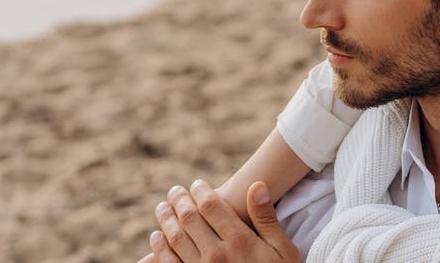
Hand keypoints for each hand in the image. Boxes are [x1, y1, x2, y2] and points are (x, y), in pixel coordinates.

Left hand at [139, 179, 298, 262]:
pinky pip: (169, 262)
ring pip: (175, 238)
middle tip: (174, 191)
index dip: (200, 191)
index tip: (197, 184)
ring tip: (163, 208)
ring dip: (166, 219)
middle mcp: (217, 254)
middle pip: (189, 218)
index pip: (211, 206)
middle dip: (179, 200)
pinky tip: (158, 236)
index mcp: (240, 241)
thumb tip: (256, 185)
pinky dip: (160, 247)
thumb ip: (266, 218)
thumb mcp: (282, 249)